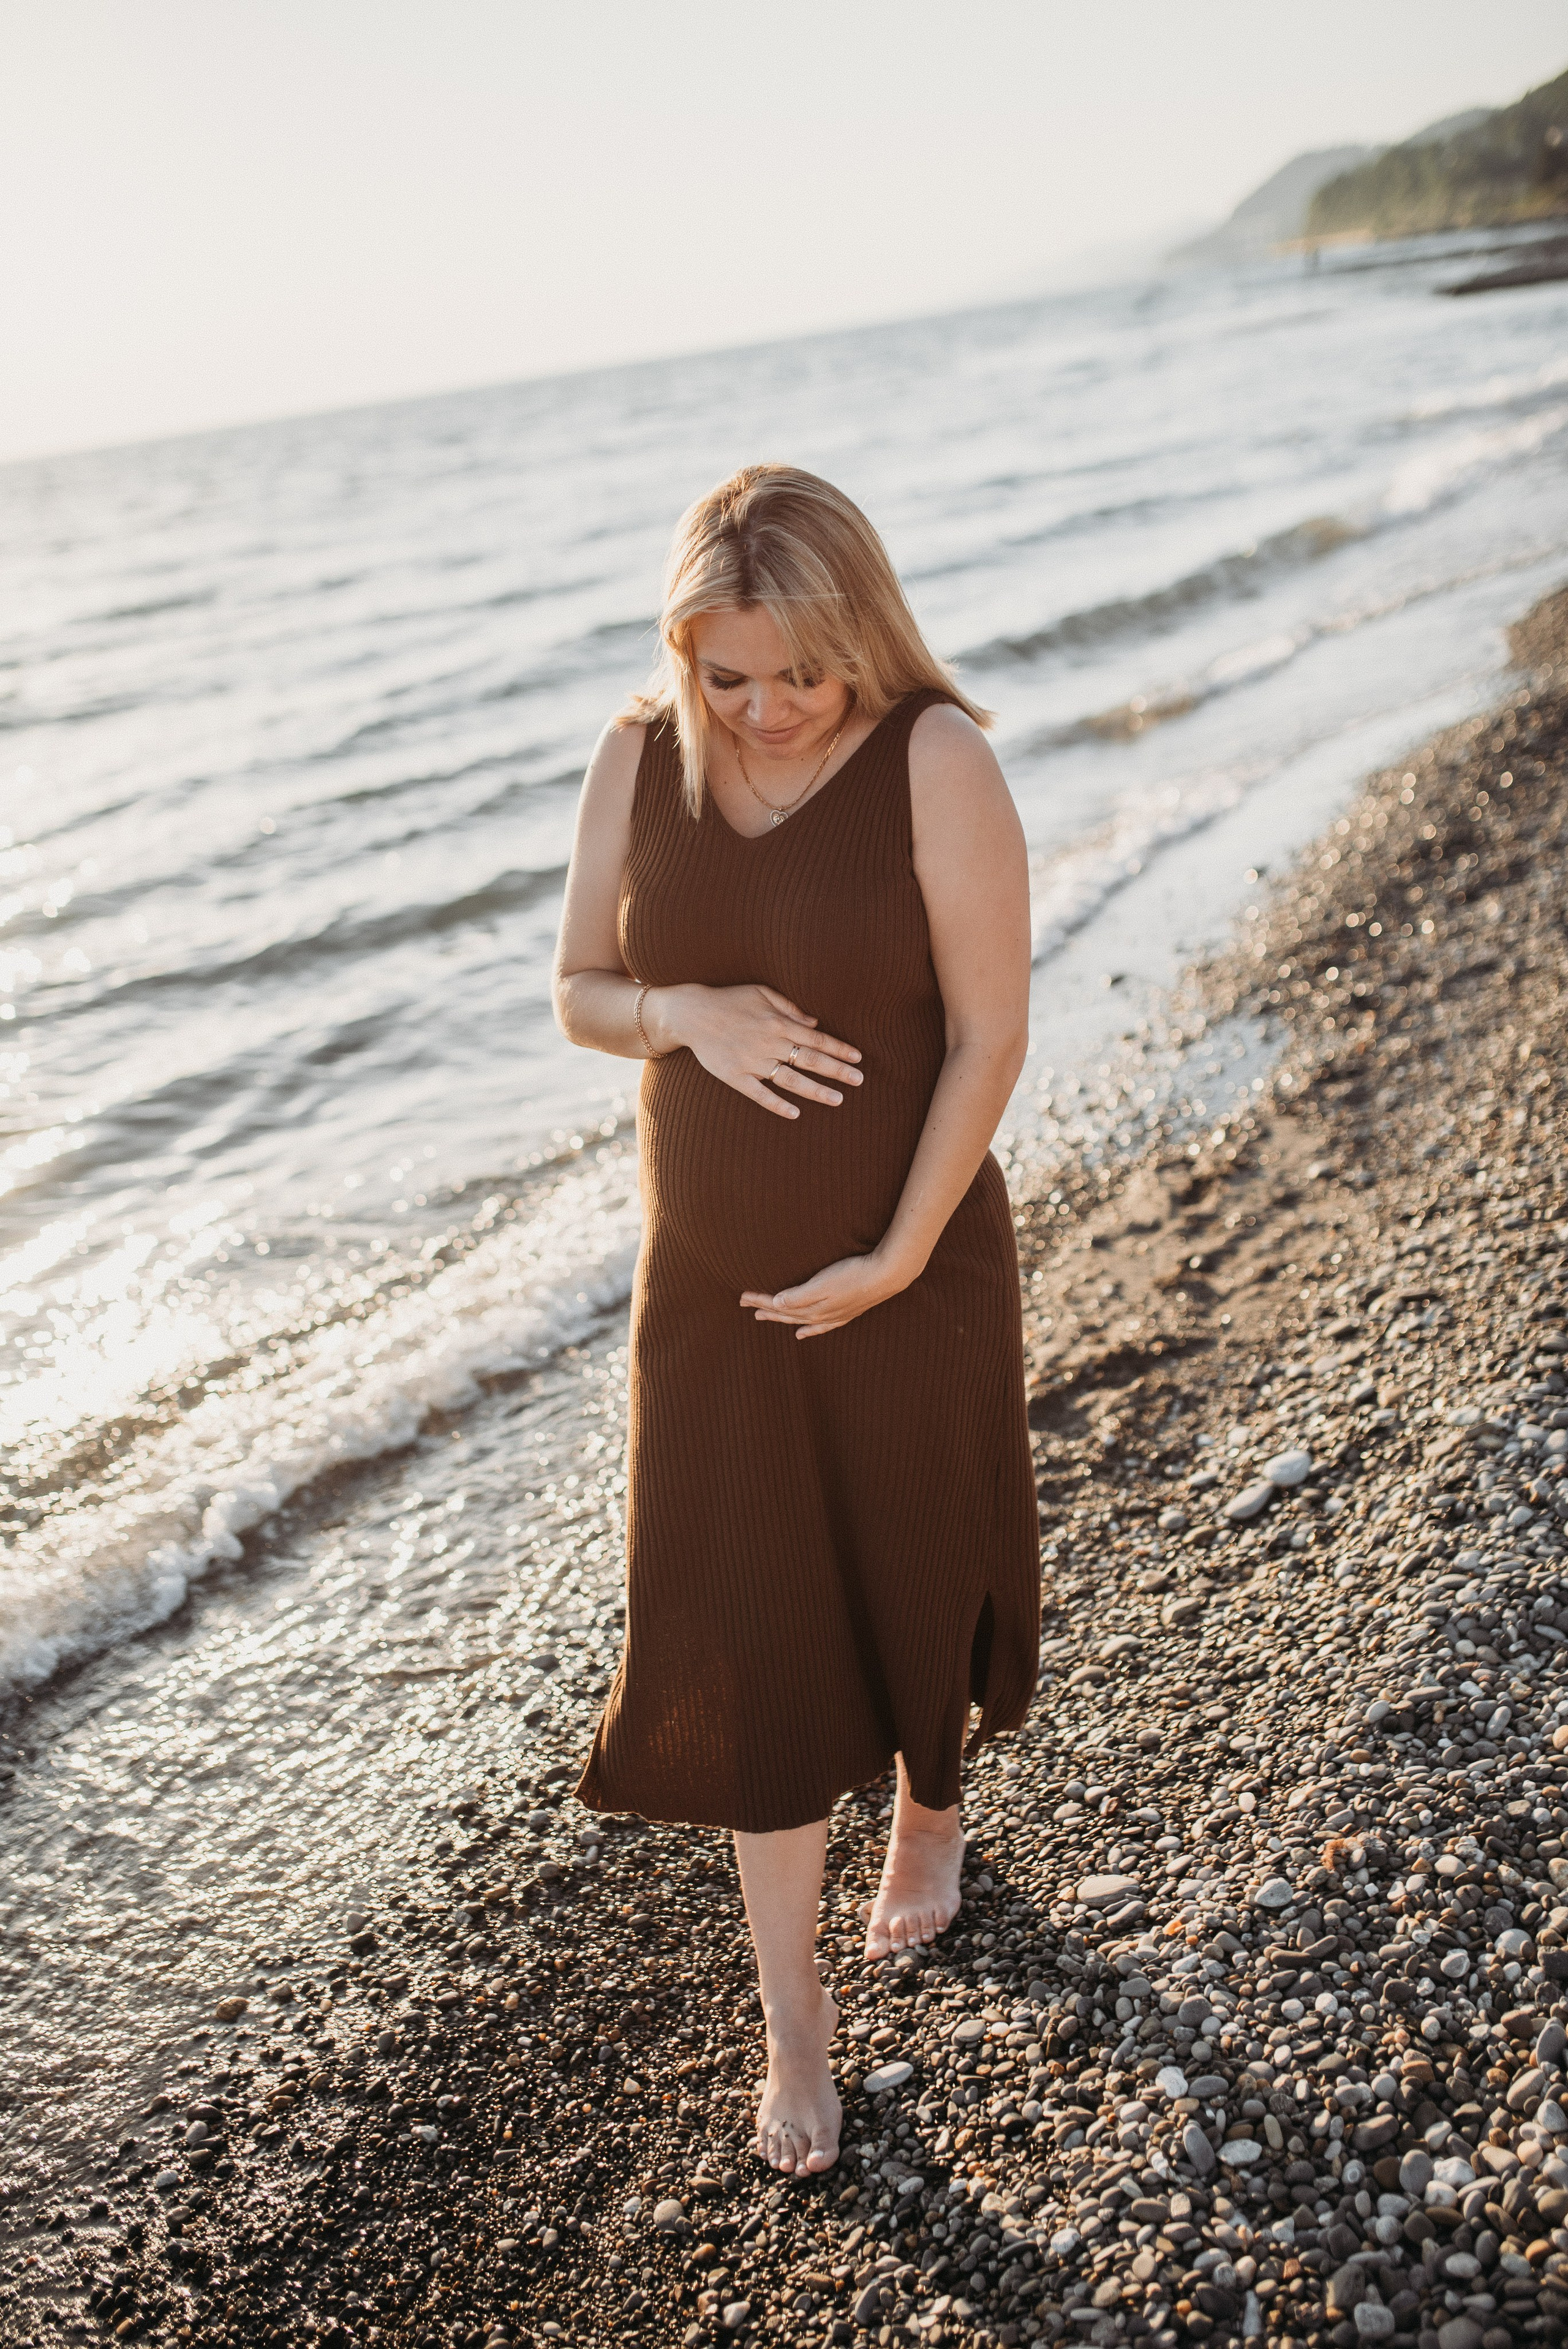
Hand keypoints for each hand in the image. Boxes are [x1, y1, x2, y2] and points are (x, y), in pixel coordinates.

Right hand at [650, 982, 861, 1120]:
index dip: (839, 1048)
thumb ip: (790, 1007)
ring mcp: (752, 1062)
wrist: (690, 1013)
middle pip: (810, 1059)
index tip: (858, 1058)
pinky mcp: (735, 1076)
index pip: (816, 1038)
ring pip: (791, 1080)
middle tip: (860, 1080)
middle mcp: (769, 1043)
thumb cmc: (729, 1000)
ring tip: (838, 1099)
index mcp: (777, 1022)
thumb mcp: (761, 992)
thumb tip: (815, 1022)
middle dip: (837, 1070)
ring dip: (816, 1090)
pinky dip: (777, 1105)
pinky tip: (795, 1114)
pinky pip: (759, 1094)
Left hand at [740, 1250, 913, 1338]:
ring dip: (781, 1318)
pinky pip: (820, 1327)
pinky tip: (801, 1333)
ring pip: (799, 1320)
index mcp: (812, 1307)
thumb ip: (800, 1295)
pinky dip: (808, 1331)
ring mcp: (832, 1316)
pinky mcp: (844, 1314)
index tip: (742, 1297)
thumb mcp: (823, 1283)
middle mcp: (819, 1315)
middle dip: (765, 1308)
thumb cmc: (853, 1274)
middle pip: (785, 1313)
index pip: (779, 1305)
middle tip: (744, 1303)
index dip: (760, 1301)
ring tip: (763, 1317)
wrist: (886, 1276)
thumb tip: (777, 1303)